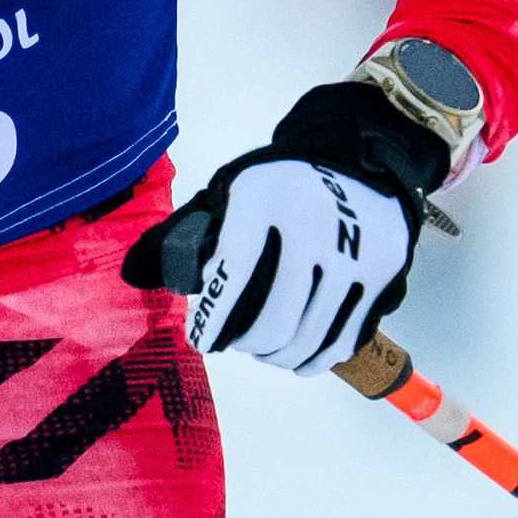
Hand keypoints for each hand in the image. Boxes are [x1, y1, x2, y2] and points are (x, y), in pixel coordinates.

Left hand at [125, 79, 453, 373]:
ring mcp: (354, 253)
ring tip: (261, 350)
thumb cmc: (281, 187)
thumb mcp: (231, 193)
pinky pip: (342, 338)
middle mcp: (314, 225)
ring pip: (308, 336)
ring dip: (277, 356)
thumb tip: (136, 276)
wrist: (359, 159)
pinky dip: (314, 359)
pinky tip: (294, 359)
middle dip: (245, 342)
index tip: (200, 339)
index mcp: (265, 198)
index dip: (213, 316)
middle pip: (273, 318)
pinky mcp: (382, 274)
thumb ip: (184, 234)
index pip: (233, 270)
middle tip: (233, 341)